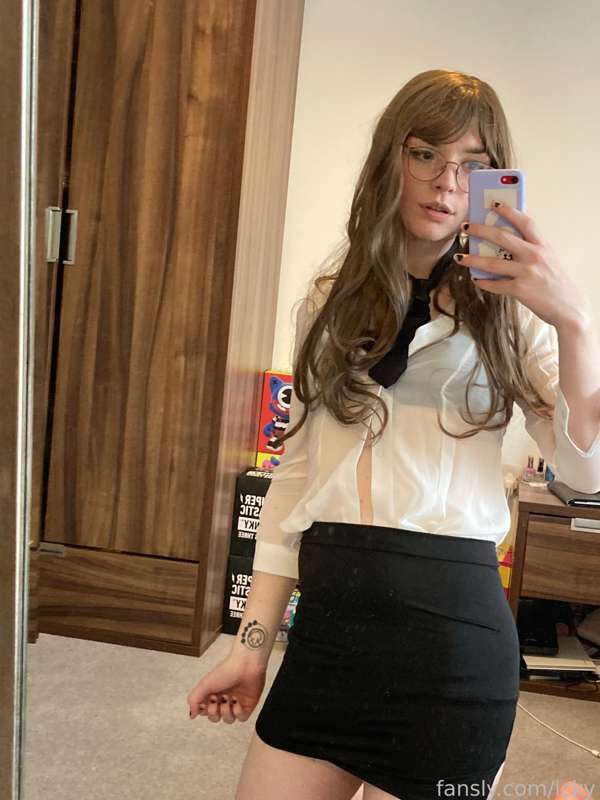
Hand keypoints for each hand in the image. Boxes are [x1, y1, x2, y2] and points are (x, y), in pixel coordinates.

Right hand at [187, 656, 266, 723]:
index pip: (205, 711)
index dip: (204, 710)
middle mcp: (224, 698)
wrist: (246, 665)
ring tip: (228, 699)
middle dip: (214, 712)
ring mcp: (236, 702)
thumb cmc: (226, 670)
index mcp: (213, 692)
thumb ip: (194, 700)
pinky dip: (238, 713)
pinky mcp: (248, 704)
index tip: (205, 702)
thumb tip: (192, 714)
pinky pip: (241, 718)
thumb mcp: (204, 684)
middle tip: (216, 700)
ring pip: (228, 720)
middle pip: (215, 717)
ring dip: (226, 712)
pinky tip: (237, 702)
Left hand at [453, 202, 590, 329]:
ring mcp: (527, 272)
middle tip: (466, 226)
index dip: (509, 211)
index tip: (494, 204)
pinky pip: (496, 285)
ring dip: (473, 260)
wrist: (568, 307)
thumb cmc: (555, 282)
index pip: (525, 222)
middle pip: (502, 238)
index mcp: (542, 245)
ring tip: (460, 257)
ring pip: (492, 263)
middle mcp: (534, 256)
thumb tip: (504, 241)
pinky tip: (476, 279)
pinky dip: (484, 282)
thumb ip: (531, 248)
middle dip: (481, 230)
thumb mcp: (548, 259)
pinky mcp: (520, 289)